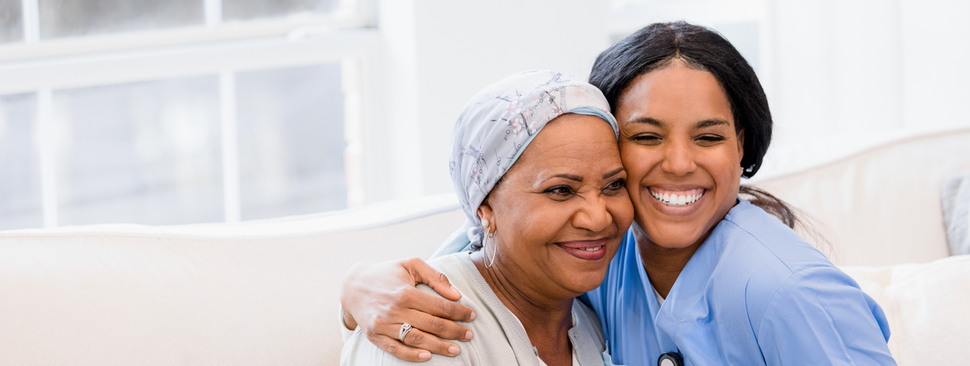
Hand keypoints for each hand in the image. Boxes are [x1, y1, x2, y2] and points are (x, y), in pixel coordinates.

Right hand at [340, 258, 476, 361]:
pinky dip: (412, 355)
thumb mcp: (410, 264)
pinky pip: (396, 349)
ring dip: (439, 347)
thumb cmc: (387, 273)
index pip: (440, 306)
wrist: (353, 286)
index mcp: (405, 292)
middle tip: (469, 335)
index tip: (472, 315)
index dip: (459, 312)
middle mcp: (394, 310)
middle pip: (432, 325)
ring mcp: (383, 325)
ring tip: (456, 350)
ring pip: (417, 340)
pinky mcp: (374, 336)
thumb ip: (435, 276)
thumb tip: (456, 294)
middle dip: (455, 331)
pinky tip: (428, 356)